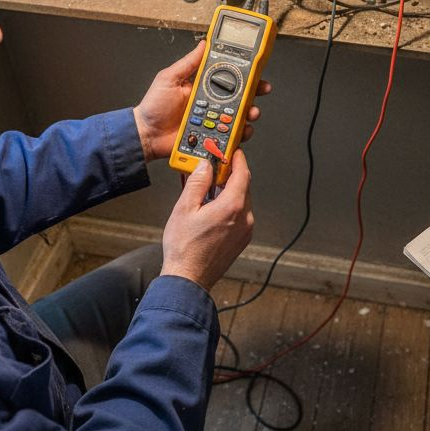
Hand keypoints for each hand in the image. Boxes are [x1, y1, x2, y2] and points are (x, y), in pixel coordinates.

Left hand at [134, 41, 271, 162]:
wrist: (146, 135)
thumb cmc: (153, 107)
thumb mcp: (169, 78)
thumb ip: (188, 63)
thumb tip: (203, 44)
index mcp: (203, 87)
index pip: (228, 79)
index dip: (244, 76)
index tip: (257, 72)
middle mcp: (211, 104)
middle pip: (239, 98)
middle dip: (253, 95)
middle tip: (260, 92)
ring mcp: (212, 121)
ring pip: (238, 117)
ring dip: (248, 115)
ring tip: (248, 113)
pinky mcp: (211, 138)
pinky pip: (230, 137)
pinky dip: (238, 135)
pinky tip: (239, 132)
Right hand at [160, 151, 254, 290]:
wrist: (188, 278)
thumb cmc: (184, 249)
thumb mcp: (185, 208)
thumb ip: (197, 183)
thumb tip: (205, 167)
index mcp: (232, 207)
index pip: (242, 173)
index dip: (238, 159)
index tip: (232, 152)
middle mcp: (244, 219)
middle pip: (243, 187)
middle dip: (231, 175)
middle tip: (216, 168)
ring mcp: (245, 231)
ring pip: (242, 201)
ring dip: (229, 192)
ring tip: (209, 190)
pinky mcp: (242, 240)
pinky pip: (240, 216)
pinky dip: (230, 207)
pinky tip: (212, 208)